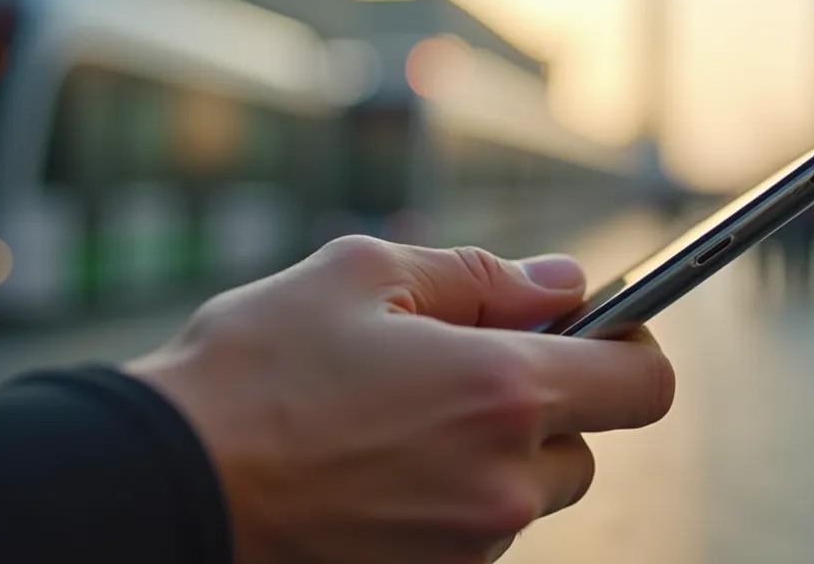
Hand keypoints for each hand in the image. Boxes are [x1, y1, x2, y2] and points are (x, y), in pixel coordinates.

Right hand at [128, 236, 675, 563]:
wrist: (170, 484)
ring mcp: (468, 544)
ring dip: (491, 455)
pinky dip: (449, 499)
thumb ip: (483, 276)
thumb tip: (564, 281)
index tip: (599, 332)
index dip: (631, 348)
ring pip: (526, 493)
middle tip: (463, 372)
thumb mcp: (361, 277)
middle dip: (544, 407)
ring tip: (396, 421)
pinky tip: (377, 466)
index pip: (644, 383)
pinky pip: (475, 533)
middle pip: (586, 447)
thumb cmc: (254, 369)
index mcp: (501, 390)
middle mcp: (501, 480)